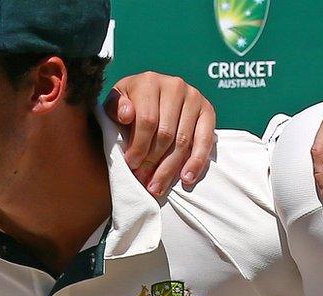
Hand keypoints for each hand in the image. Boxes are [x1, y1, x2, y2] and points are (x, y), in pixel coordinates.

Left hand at [107, 73, 216, 196]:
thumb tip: (127, 114)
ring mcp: (194, 97)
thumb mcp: (115, 103)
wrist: (152, 96)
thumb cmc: (130, 104)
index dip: (138, 146)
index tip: (131, 166)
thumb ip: (114, 107)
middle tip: (144, 183)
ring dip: (170, 169)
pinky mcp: (208, 111)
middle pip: (165, 134)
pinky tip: (186, 179)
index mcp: (149, 81)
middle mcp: (175, 85)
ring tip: (157, 188)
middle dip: (153, 163)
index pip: (147, 120)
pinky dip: (196, 162)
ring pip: (183, 141)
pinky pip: (205, 141)